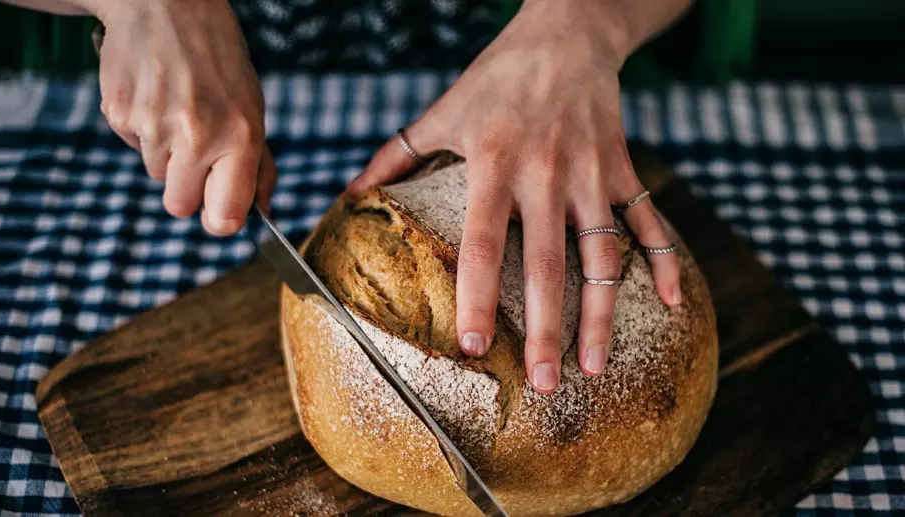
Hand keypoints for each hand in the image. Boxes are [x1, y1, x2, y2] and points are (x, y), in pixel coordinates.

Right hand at [89, 0, 274, 234]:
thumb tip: (262, 212)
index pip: (224, 217)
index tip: (219, 211)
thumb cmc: (219, 62)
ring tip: (176, 109)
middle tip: (195, 151)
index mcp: (239, 138)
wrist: (166, 5)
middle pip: (178, 207)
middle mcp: (196, 136)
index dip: (220, 220)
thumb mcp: (252, 108)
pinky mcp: (120, 113)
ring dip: (165, 153)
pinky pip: (131, 146)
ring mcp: (153, 126)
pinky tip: (154, 96)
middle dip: (186, 188)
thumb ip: (259, 165)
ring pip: (155, 175)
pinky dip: (141, 130)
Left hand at [347, 0, 684, 392]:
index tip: (476, 346)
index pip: (484, 242)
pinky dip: (664, 259)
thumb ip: (397, 156)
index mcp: (495, 163)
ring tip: (596, 365)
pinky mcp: (623, 169)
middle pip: (548, 264)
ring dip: (603, 313)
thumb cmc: (496, 77)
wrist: (567, 34)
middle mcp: (547, 174)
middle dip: (548, 330)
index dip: (478, 296)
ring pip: (603, 255)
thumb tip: (350, 194)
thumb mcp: (443, 111)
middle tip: (547, 385)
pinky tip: (673, 301)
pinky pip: (648, 220)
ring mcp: (592, 174)